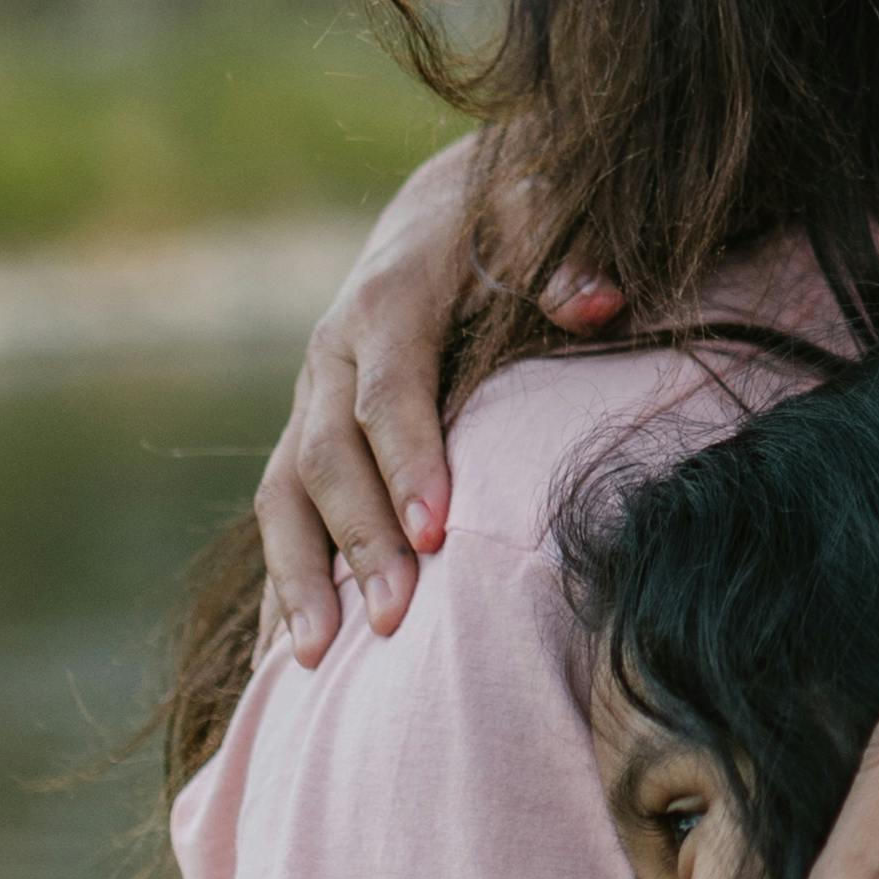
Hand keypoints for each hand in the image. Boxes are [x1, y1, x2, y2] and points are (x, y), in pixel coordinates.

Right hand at [253, 145, 628, 665]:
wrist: (436, 215)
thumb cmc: (502, 229)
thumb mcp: (535, 219)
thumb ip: (563, 258)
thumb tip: (600, 300)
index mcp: (386, 307)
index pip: (388, 394)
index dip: (407, 462)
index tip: (438, 534)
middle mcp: (329, 359)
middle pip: (328, 460)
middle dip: (357, 543)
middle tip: (391, 623)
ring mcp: (306, 407)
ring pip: (283, 498)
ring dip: (295, 581)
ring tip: (313, 663)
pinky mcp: (301, 443)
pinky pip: (280, 522)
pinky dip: (279, 589)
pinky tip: (278, 663)